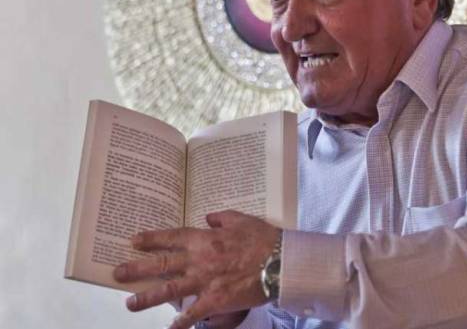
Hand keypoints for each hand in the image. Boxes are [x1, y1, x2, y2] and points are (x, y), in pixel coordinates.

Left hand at [113, 210, 280, 328]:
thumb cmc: (262, 238)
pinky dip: (182, 323)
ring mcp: (205, 282)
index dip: (151, 239)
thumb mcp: (241, 219)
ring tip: (129, 303)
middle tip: (117, 273)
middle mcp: (199, 260)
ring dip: (148, 298)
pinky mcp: (216, 300)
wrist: (279, 262)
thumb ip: (221, 218)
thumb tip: (208, 218)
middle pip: (162, 265)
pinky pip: (194, 314)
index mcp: (204, 239)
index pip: (171, 238)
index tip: (133, 241)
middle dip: (137, 269)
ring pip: (170, 291)